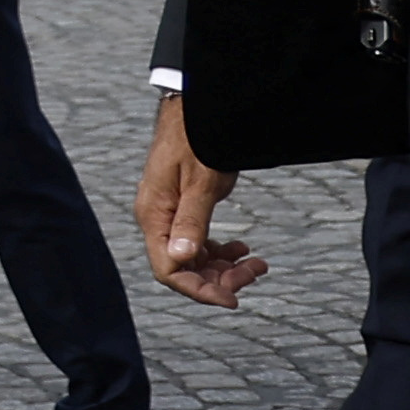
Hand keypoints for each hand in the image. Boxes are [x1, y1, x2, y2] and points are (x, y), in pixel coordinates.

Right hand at [141, 92, 257, 304]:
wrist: (198, 110)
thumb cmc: (199, 141)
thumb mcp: (201, 183)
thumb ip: (191, 222)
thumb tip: (181, 259)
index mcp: (154, 215)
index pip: (169, 269)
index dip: (199, 290)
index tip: (233, 299)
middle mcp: (156, 219)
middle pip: (183, 267)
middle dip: (219, 278)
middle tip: (255, 271)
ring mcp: (168, 214)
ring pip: (192, 257)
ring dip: (224, 267)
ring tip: (256, 262)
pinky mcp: (181, 209)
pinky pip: (197, 242)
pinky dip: (220, 252)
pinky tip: (242, 249)